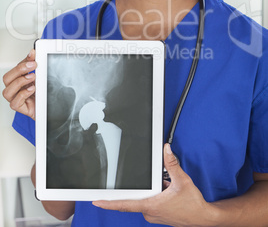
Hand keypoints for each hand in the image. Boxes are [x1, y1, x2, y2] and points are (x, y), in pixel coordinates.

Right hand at [2, 49, 36, 119]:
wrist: (48, 108)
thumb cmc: (42, 94)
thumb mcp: (40, 78)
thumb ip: (36, 66)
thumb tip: (34, 53)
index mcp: (18, 79)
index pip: (16, 68)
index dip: (23, 60)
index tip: (33, 54)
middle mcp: (15, 89)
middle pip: (7, 78)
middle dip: (19, 69)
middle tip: (33, 65)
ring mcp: (15, 98)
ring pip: (7, 91)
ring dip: (20, 82)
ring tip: (33, 78)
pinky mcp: (19, 108)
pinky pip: (14, 102)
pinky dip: (23, 94)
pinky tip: (32, 89)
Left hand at [93, 144, 217, 225]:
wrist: (203, 218)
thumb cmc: (193, 205)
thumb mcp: (182, 181)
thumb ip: (172, 164)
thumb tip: (166, 150)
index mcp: (151, 205)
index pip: (124, 204)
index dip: (109, 203)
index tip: (96, 201)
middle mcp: (149, 212)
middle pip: (135, 198)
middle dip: (140, 187)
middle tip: (153, 181)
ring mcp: (154, 215)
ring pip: (144, 199)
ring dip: (150, 190)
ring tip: (166, 186)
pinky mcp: (158, 215)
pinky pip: (150, 202)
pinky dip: (155, 194)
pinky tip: (167, 190)